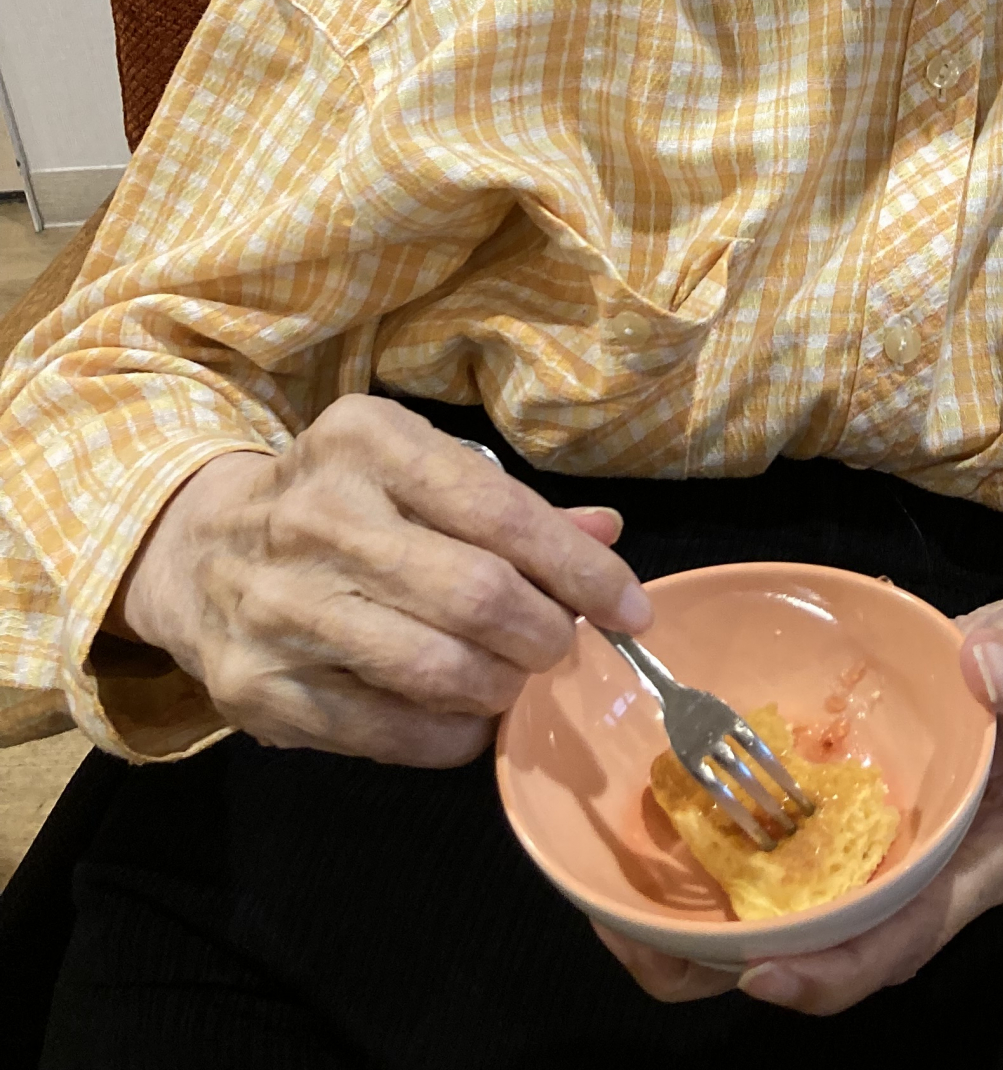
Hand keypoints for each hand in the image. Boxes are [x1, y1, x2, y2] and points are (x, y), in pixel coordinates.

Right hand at [113, 391, 651, 764]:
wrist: (196, 551)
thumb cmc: (338, 502)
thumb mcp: (416, 470)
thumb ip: (512, 505)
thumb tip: (607, 537)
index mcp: (368, 442)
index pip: (500, 512)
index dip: (580, 571)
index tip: (630, 609)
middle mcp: (318, 515)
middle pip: (476, 595)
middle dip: (545, 633)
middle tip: (561, 646)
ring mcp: (280, 606)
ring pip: (434, 668)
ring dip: (501, 687)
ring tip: (515, 680)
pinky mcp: (258, 687)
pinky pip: (385, 731)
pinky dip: (450, 736)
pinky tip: (469, 719)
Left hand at [595, 590, 1002, 1014]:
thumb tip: (984, 666)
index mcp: (982, 858)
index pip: (905, 938)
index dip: (835, 969)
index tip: (763, 973)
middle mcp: (930, 876)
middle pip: (837, 952)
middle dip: (747, 966)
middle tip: (654, 954)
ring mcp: (891, 855)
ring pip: (805, 919)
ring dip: (725, 927)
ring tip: (637, 922)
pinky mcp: (860, 823)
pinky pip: (795, 865)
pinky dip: (737, 866)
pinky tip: (677, 840)